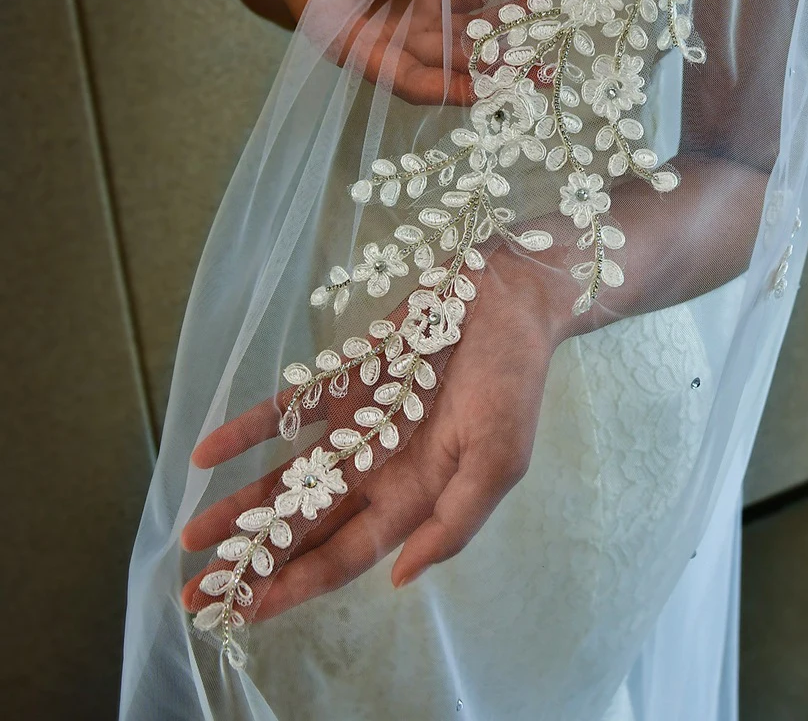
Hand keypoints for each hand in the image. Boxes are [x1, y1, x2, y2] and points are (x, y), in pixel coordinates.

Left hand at [181, 245, 569, 618]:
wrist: (506, 300)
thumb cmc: (512, 383)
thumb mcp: (499, 462)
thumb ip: (453, 523)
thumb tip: (400, 580)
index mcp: (417, 495)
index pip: (347, 553)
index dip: (296, 584)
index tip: (244, 611)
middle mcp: (379, 468)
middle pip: (308, 525)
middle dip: (257, 560)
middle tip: (196, 593)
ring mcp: (356, 424)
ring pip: (289, 476)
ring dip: (242, 504)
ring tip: (191, 535)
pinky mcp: (344, 381)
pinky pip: (287, 411)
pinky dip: (247, 431)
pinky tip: (205, 453)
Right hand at [260, 0, 522, 104]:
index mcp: (359, 49)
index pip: (408, 81)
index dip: (449, 89)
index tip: (490, 91)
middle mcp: (393, 43)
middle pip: (452, 63)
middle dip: (498, 66)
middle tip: (544, 64)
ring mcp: (413, 20)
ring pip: (467, 30)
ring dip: (506, 22)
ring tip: (541, 6)